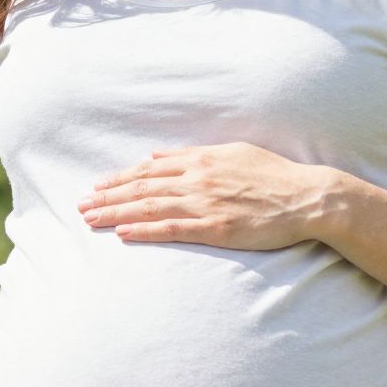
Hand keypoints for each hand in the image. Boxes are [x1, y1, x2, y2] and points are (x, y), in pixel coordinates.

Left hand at [77, 142, 336, 249]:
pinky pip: (171, 229)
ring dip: (115, 213)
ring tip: (89, 219)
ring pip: (149, 207)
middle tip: (80, 205)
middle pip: (141, 188)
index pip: (150, 170)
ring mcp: (205, 204)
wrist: (306, 197)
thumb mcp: (233, 153)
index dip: (120, 179)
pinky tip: (122, 234)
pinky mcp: (215, 228)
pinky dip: (143, 230)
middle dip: (107, 196)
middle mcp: (198, 179)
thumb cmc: (274, 176)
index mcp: (202, 159)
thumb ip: (194, 155)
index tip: (97, 186)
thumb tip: (158, 156)